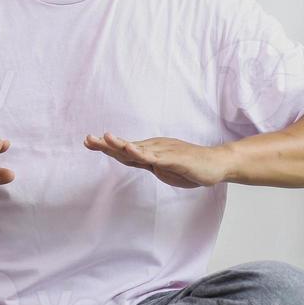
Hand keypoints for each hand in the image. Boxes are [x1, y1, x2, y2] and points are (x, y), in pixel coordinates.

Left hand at [83, 132, 231, 188]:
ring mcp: (164, 152)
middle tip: (88, 139)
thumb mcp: (162, 166)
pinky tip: (131, 149)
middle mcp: (154, 148)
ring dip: (121, 144)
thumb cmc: (189, 166)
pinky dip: (142, 153)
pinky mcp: (175, 158)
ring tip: (105, 138)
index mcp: (150, 151)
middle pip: (126, 147)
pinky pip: (156, 156)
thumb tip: (132, 158)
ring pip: (139, 148)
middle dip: (106, 144)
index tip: (88, 142)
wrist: (215, 164)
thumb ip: (147, 163)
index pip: (124, 150)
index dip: (106, 147)